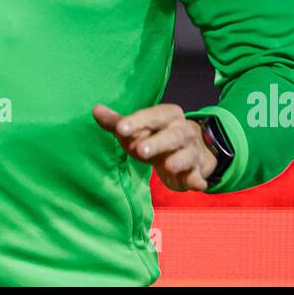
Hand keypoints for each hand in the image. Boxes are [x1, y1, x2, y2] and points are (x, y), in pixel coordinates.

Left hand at [92, 103, 216, 191]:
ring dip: (178, 160)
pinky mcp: (195, 172)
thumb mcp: (138, 130)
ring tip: (168, 166)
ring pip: (186, 155)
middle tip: (140, 150)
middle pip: (172, 135)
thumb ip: (117, 122)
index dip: (136, 122)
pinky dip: (198, 180)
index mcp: (168, 115)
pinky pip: (198, 176)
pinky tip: (198, 184)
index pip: (152, 116)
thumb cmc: (156, 138)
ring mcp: (191, 152)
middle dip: (157, 142)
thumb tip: (96, 110)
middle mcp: (182, 131)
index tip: (120, 129)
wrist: (189, 152)